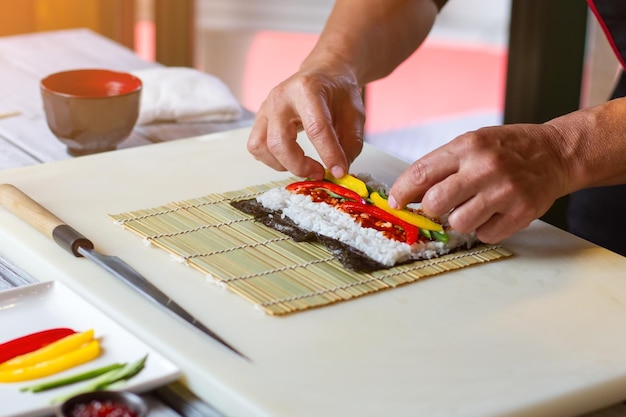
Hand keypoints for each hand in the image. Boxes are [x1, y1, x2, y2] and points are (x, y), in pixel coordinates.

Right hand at [247, 64, 364, 179]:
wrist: (324, 75)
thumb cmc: (338, 93)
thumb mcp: (355, 114)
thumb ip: (350, 144)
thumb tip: (339, 172)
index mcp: (307, 89)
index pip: (316, 127)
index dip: (328, 154)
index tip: (338, 172)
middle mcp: (280, 97)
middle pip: (279, 141)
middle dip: (299, 165)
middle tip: (319, 173)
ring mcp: (265, 108)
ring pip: (260, 146)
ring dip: (282, 164)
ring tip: (303, 165)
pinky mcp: (260, 119)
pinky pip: (256, 147)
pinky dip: (272, 160)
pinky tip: (291, 158)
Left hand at [388, 124, 568, 242]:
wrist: (556, 153)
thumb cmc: (508, 149)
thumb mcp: (473, 143)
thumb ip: (442, 166)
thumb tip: (408, 194)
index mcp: (468, 146)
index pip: (422, 173)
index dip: (402, 191)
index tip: (395, 202)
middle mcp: (485, 167)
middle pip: (436, 203)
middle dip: (430, 210)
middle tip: (438, 207)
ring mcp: (505, 191)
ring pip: (459, 224)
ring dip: (459, 220)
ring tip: (473, 206)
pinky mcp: (522, 212)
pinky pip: (485, 235)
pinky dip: (484, 229)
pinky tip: (494, 212)